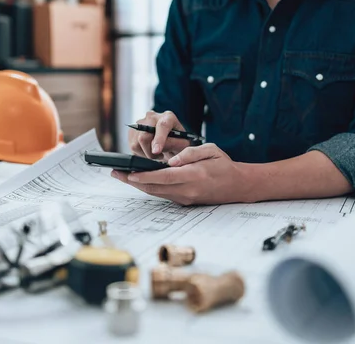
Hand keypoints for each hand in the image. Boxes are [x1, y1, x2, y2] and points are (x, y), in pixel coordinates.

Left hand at [112, 144, 251, 205]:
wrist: (238, 186)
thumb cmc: (225, 166)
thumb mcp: (211, 151)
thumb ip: (190, 154)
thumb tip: (171, 160)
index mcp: (194, 176)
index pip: (164, 177)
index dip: (145, 175)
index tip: (130, 172)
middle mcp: (187, 190)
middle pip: (155, 187)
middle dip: (134, 181)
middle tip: (116, 173)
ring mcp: (185, 198)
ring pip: (157, 192)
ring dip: (138, 185)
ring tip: (122, 176)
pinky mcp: (184, 202)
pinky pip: (163, 194)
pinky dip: (149, 188)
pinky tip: (139, 181)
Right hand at [129, 110, 190, 160]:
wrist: (170, 141)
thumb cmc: (178, 142)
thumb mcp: (182, 144)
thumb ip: (173, 144)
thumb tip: (156, 148)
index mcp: (168, 117)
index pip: (162, 126)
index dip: (159, 139)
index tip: (157, 151)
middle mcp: (153, 116)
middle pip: (145, 135)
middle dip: (150, 151)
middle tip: (159, 156)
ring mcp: (141, 122)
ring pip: (137, 143)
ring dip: (146, 153)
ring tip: (155, 153)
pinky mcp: (133, 130)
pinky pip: (132, 146)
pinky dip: (140, 153)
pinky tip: (149, 150)